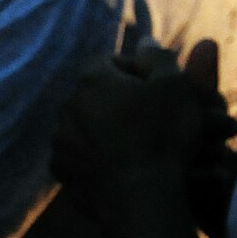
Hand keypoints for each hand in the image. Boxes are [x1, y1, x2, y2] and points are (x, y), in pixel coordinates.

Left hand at [50, 41, 236, 220]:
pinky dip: (94, 155)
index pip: (108, 60)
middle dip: (117, 98)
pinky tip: (118, 164)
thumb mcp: (176, 85)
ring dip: (104, 127)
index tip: (155, 86)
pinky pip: (77, 154)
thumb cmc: (163, 135)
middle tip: (147, 115)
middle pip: (94, 92)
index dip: (133, 69)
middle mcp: (67, 106)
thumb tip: (143, 40)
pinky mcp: (62, 170)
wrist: (142, 197)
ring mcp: (60, 140)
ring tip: (134, 141)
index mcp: (91, 79)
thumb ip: (158, 56)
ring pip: (83, 123)